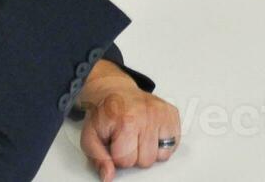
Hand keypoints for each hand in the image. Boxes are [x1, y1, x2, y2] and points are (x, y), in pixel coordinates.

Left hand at [78, 65, 181, 180]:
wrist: (115, 91)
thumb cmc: (105, 113)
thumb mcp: (90, 137)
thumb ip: (98, 159)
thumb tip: (108, 176)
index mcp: (127, 121)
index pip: (127, 161)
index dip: (118, 157)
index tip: (115, 145)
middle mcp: (148, 116)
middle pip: (147, 160)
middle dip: (135, 155)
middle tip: (128, 141)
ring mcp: (162, 113)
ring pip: (163, 155)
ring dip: (151, 151)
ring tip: (140, 138)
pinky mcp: (172, 113)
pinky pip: (175, 143)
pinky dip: (163, 143)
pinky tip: (152, 135)